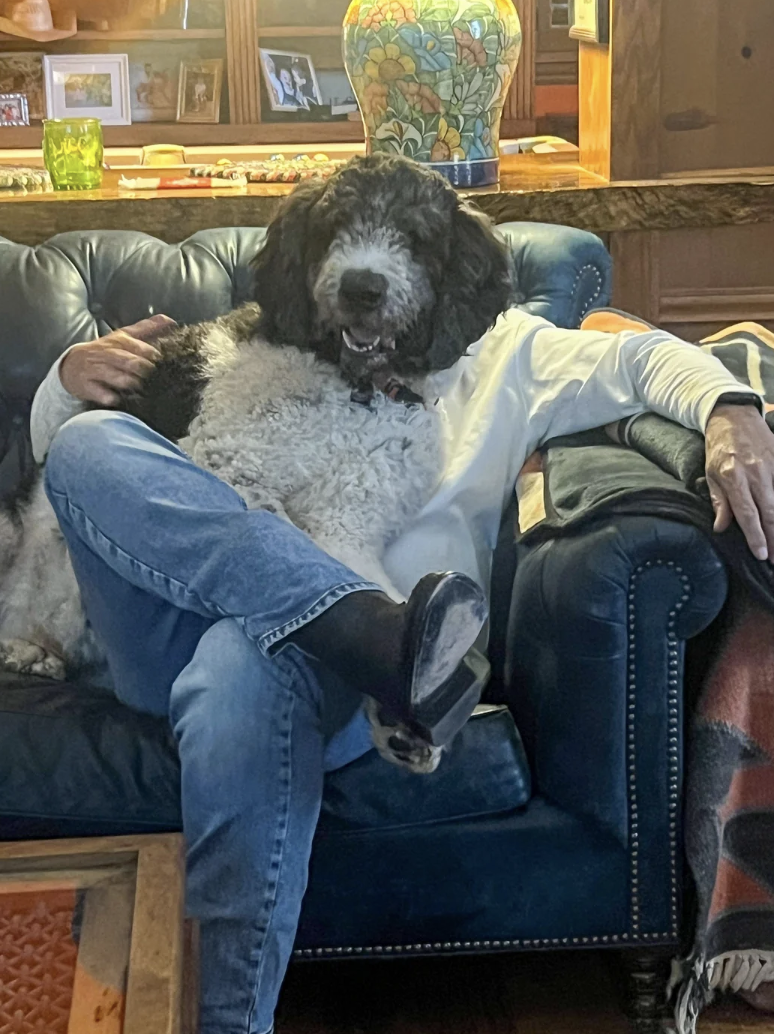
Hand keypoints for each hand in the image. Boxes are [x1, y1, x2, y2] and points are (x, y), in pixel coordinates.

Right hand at [59, 314, 175, 406]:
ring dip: (131, 385)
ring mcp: (96, 370)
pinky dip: (112, 398)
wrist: (71, 365)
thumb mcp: (124, 336)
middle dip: (145, 372)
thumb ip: (147, 328)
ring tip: (139, 390)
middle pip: (131, 362)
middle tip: (155, 380)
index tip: (165, 364)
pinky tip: (119, 400)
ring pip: (118, 378)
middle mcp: (107, 354)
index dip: (154, 358)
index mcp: (119, 341)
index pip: (141, 348)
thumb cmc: (105, 352)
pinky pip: (102, 394)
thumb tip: (171, 320)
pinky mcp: (87, 386)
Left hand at [705, 403, 773, 560]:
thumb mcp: (711, 474)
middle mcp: (756, 473)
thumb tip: (721, 527)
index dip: (755, 536)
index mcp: (733, 477)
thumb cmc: (720, 449)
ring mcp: (773, 466)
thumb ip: (720, 501)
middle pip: (770, 512)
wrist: (735, 417)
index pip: (747, 513)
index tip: (761, 554)